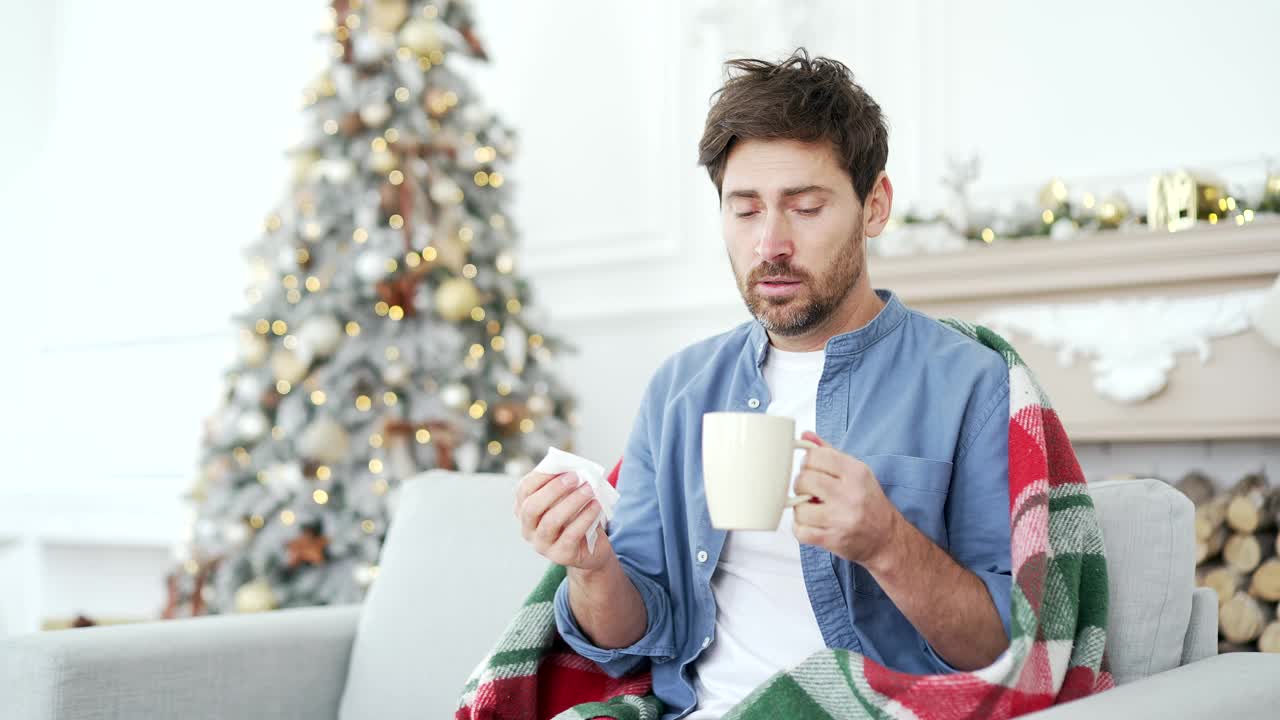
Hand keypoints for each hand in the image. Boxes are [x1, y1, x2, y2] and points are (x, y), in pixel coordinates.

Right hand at [515, 470, 612, 571]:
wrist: (592, 549)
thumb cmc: (576, 517)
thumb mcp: (566, 500)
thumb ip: (563, 485)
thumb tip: (571, 468)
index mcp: (524, 511)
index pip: (523, 490)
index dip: (540, 476)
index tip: (561, 466)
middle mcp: (528, 529)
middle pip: (532, 507)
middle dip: (553, 489)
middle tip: (575, 477)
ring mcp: (542, 545)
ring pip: (551, 521)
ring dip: (572, 501)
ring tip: (589, 489)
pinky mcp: (560, 555)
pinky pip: (571, 534)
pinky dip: (584, 517)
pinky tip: (596, 505)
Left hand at [792, 432, 901, 567]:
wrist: (887, 538)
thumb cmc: (869, 502)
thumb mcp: (856, 472)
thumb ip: (829, 453)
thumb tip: (804, 436)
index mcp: (856, 472)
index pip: (815, 456)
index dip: (807, 463)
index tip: (811, 470)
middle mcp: (850, 494)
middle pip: (803, 480)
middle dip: (801, 486)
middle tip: (809, 491)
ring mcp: (841, 518)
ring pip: (798, 507)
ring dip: (801, 509)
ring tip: (812, 509)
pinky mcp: (833, 539)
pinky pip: (800, 531)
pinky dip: (801, 528)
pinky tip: (812, 524)